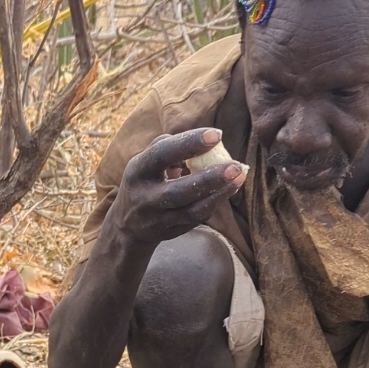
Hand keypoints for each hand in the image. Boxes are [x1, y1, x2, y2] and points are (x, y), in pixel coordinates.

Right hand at [112, 128, 247, 248]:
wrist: (128, 225)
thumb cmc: (146, 180)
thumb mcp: (146, 161)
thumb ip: (170, 147)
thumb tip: (207, 142)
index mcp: (138, 171)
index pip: (162, 155)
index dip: (189, 144)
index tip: (216, 135)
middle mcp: (145, 198)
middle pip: (178, 191)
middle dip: (209, 178)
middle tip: (236, 165)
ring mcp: (157, 219)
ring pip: (191, 210)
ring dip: (218, 193)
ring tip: (240, 175)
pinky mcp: (170, 232)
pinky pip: (196, 218)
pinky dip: (215, 202)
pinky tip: (230, 188)